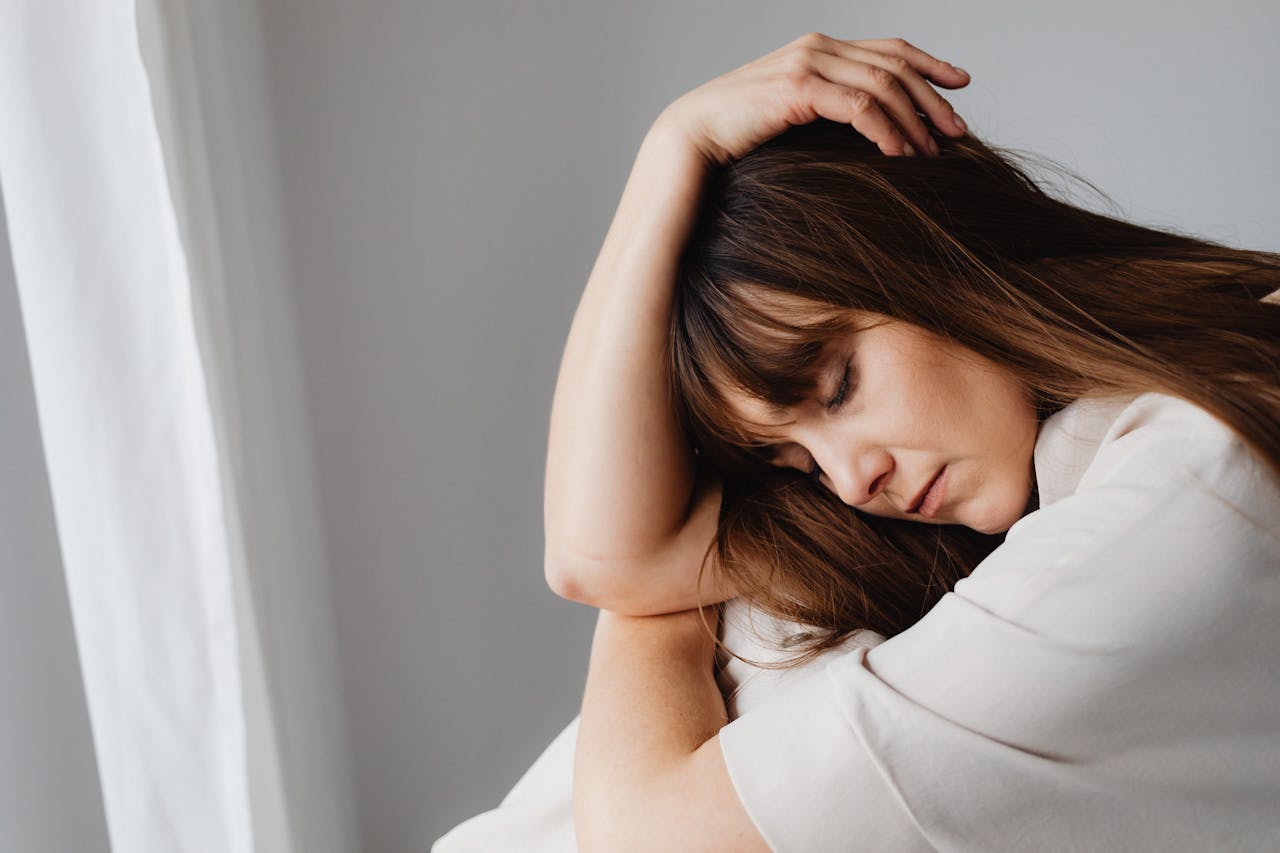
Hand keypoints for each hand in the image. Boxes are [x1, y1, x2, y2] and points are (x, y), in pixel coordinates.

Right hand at [655, 33, 970, 166]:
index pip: (889, 48)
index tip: (961, 85)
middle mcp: (817, 48)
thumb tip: (863, 129)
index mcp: (819, 49)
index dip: (930, 64)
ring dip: (914, 121)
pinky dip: (886, 130)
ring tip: (931, 153)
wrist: (690, 138)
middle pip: (895, 64)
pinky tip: (899, 155)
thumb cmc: (737, 137)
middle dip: (932, 98)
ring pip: (883, 85)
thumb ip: (825, 108)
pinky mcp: (799, 88)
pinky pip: (859, 106)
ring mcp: (808, 64)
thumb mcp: (791, 116)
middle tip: (957, 131)